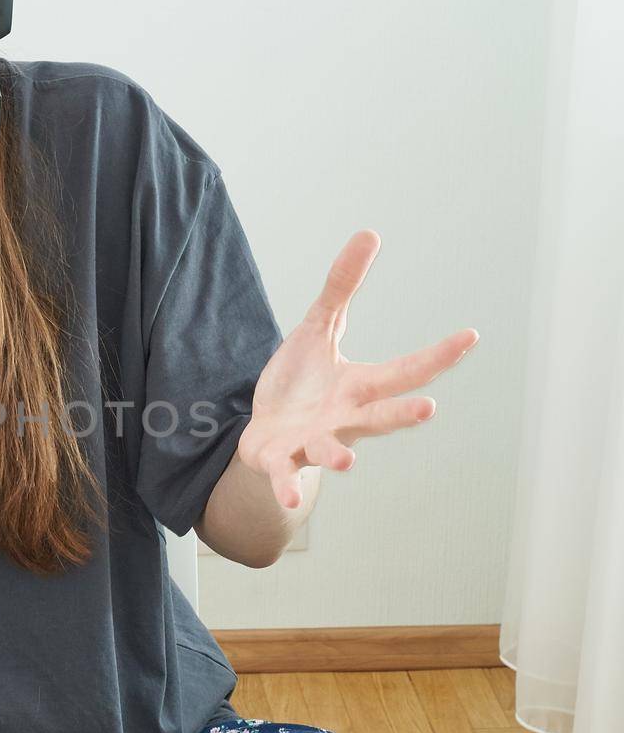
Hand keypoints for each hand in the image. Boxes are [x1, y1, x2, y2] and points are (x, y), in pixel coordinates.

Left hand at [237, 229, 477, 508]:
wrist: (263, 433)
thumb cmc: (300, 384)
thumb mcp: (317, 329)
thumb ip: (341, 287)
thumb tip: (370, 233)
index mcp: (360, 388)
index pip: (405, 371)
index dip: (437, 355)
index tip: (470, 336)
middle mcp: (345, 419)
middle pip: (381, 416)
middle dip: (403, 414)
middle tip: (429, 408)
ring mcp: (314, 442)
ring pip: (332, 450)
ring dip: (339, 454)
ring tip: (349, 461)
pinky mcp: (280, 458)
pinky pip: (285, 474)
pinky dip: (287, 486)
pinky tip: (288, 498)